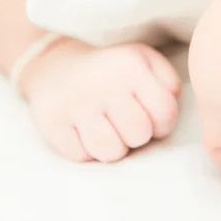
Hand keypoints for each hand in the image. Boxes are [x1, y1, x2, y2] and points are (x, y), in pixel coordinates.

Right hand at [22, 39, 180, 161]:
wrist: (55, 67)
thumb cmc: (113, 71)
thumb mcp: (146, 62)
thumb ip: (169, 83)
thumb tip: (170, 108)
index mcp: (130, 65)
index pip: (165, 114)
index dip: (161, 122)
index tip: (148, 114)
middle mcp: (102, 83)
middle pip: (139, 135)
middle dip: (136, 134)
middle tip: (123, 120)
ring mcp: (74, 104)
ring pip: (111, 152)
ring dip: (112, 146)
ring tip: (106, 127)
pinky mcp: (51, 124)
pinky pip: (82, 157)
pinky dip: (86, 150)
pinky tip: (83, 130)